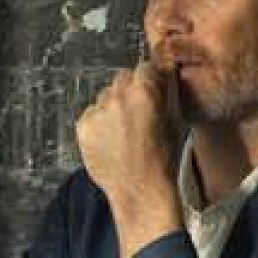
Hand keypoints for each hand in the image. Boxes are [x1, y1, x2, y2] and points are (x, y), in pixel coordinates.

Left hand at [75, 61, 183, 256]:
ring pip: (105, 96)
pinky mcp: (83, 127)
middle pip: (122, 78)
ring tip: (124, 130)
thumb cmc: (163, 158)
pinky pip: (92, 114)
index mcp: (143, 91)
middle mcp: (117, 97)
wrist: (140, 189)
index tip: (151, 89)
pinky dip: (100, 122)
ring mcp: (97, 112)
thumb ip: (168, 90)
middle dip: (130, 89)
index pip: (144, 68)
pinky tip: (112, 139)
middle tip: (138, 112)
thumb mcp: (175, 119)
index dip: (149, 79)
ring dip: (114, 106)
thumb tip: (166, 71)